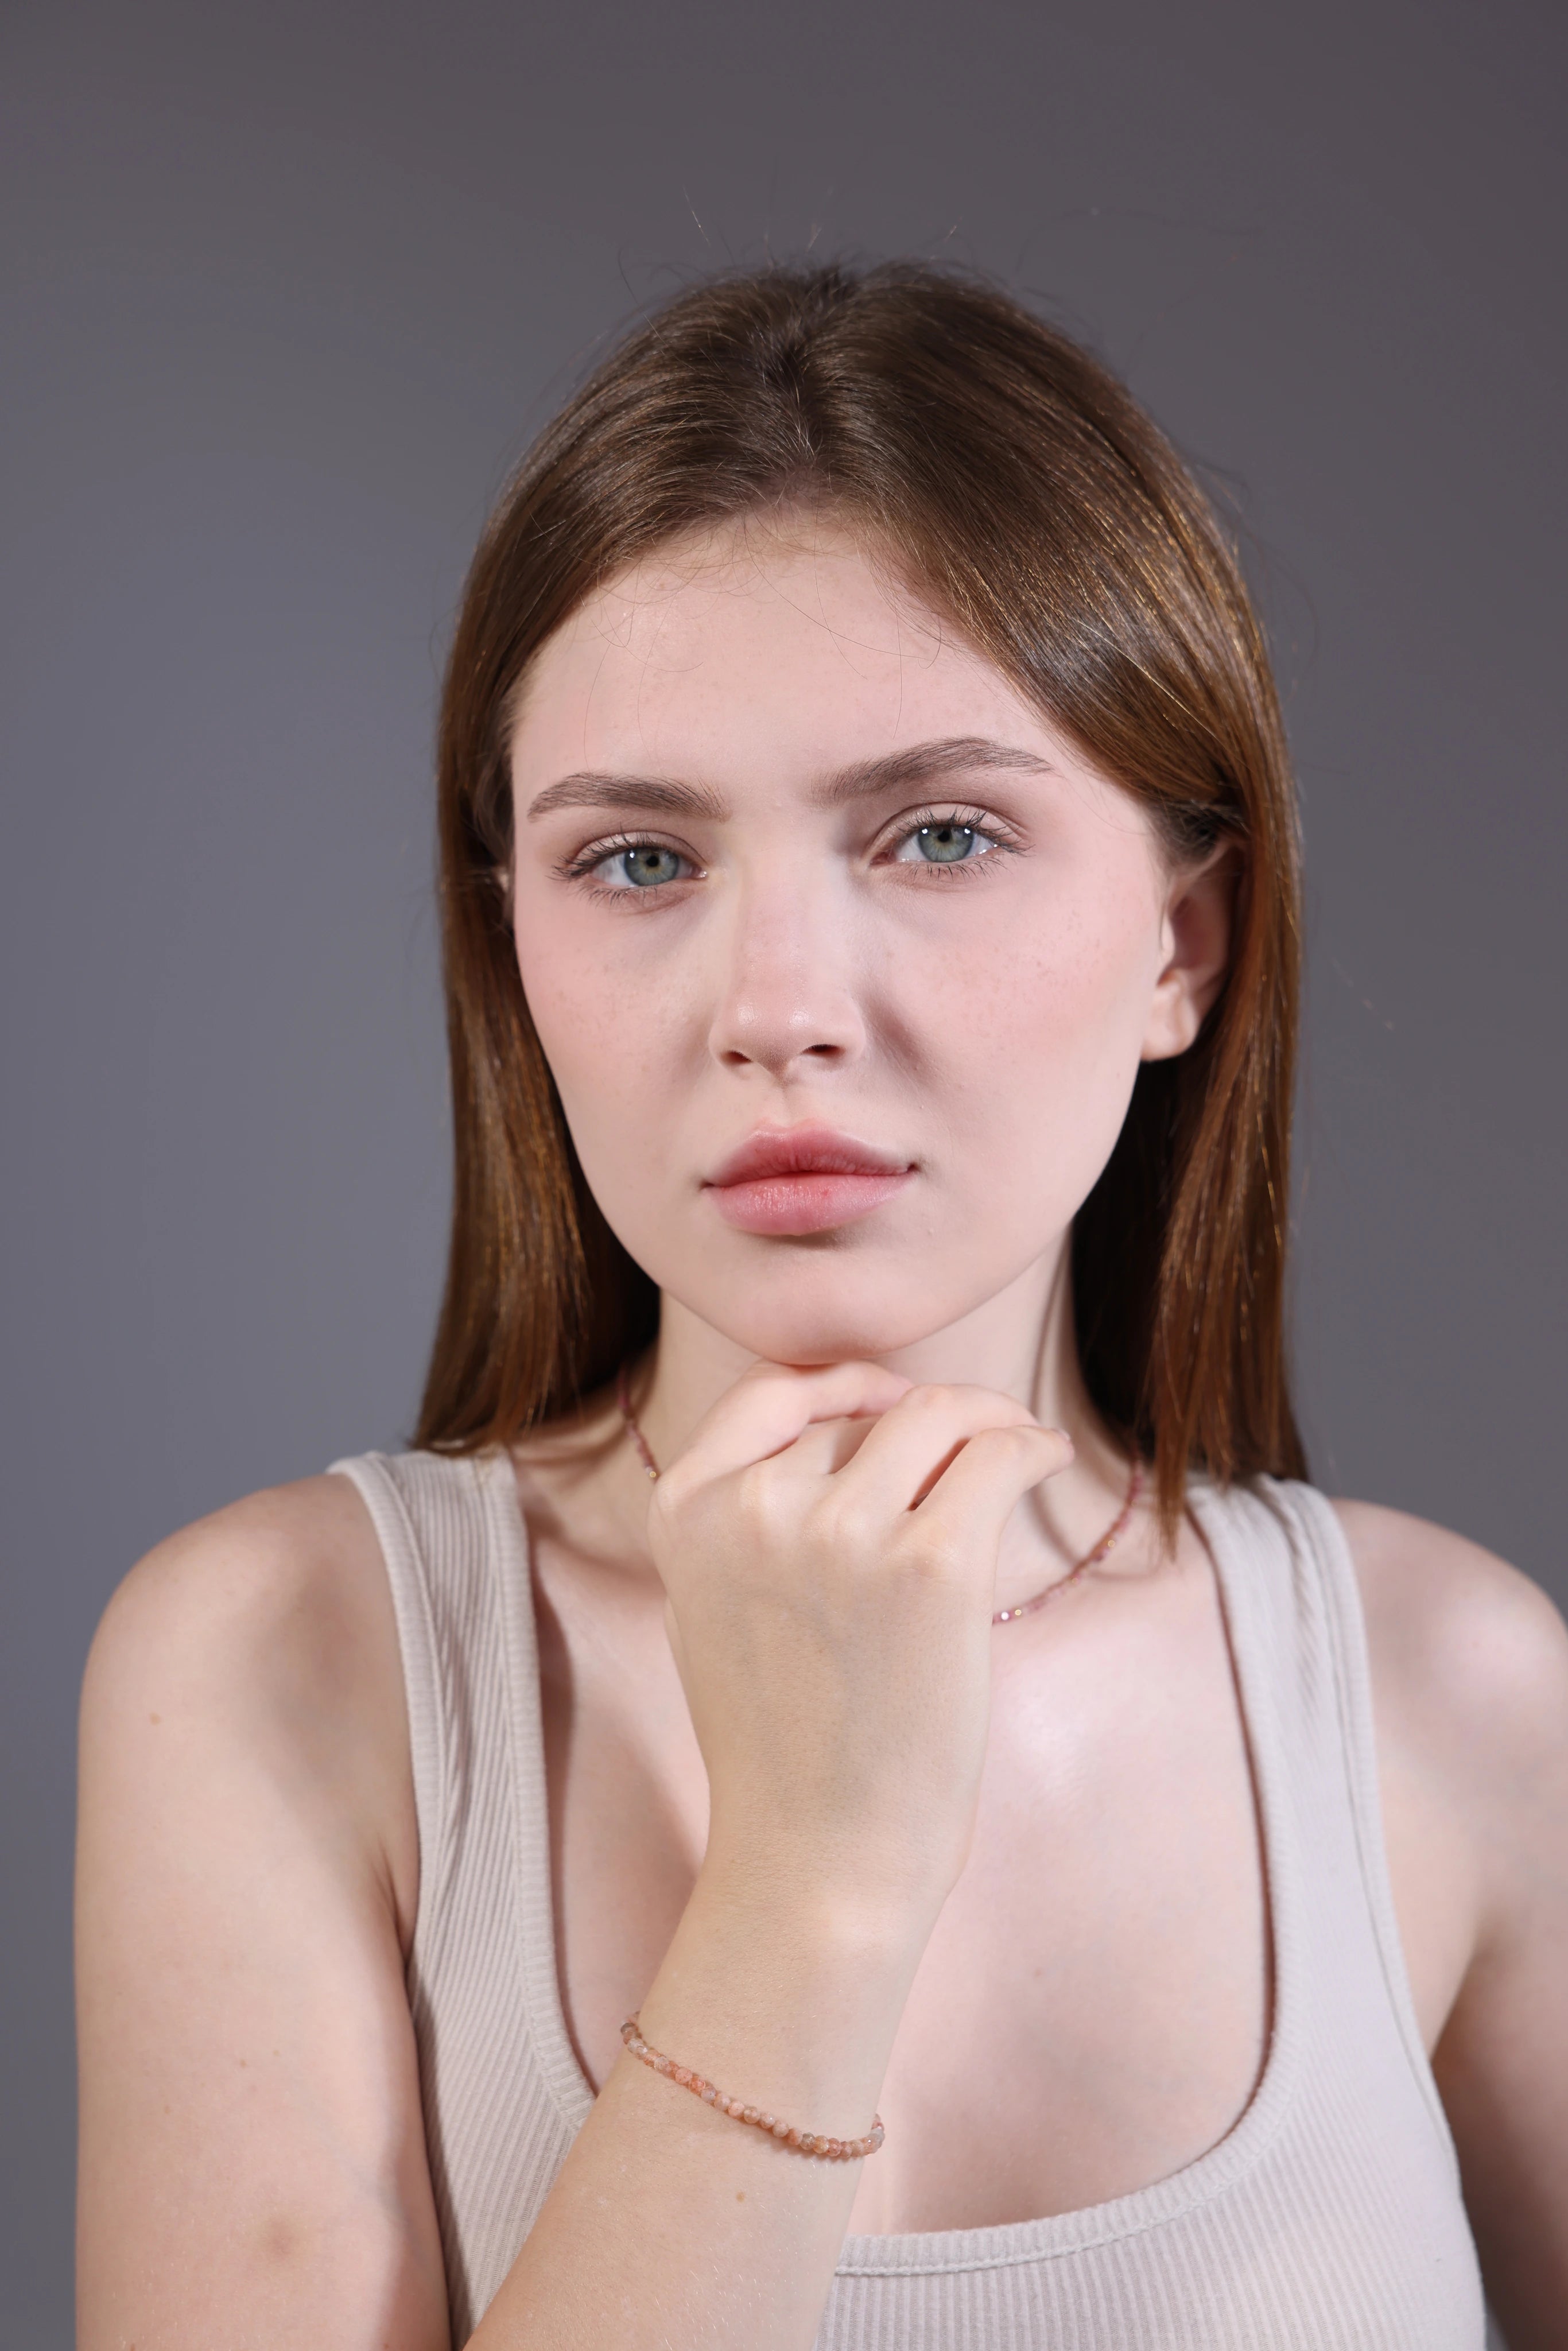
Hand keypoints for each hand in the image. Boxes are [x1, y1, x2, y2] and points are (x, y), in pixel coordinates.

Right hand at [647, 1363, 1073, 1941]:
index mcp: (687, 1513)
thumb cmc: (782, 1746)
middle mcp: (754, 1508)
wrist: (820, 1861)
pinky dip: (1033, 1446)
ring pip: (935, 1415)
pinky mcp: (933, 1565)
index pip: (771, 1393)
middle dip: (925, 1417)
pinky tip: (1048, 1458)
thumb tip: (837, 1421)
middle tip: (976, 1435)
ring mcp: (842, 1532)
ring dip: (989, 1416)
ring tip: (1021, 1441)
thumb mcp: (713, 1605)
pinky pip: (998, 1457)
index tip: (888, 1398)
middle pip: (863, 1409)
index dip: (840, 1385)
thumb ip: (746, 1514)